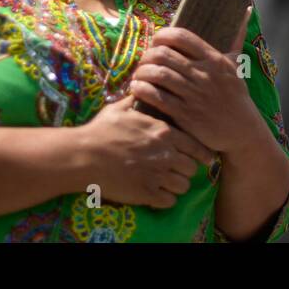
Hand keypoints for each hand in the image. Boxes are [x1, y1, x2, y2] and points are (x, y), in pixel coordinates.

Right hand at [74, 94, 215, 208]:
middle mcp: (165, 154)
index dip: (202, 153)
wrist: (83, 155)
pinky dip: (166, 199)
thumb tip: (142, 86)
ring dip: (177, 185)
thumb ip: (138, 100)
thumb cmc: (102, 130)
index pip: (196, 146)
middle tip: (179, 170)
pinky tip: (158, 194)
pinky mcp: (146, 194)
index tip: (204, 158)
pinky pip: (169, 201)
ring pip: (183, 186)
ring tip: (169, 183)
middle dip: (187, 170)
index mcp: (163, 132)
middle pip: (192, 168)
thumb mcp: (121, 108)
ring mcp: (156, 176)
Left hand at [129, 7, 265, 157]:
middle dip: (148, 55)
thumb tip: (246, 9)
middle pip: (164, 55)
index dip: (163, 35)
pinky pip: (156, 97)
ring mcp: (194, 95)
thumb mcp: (237, 65)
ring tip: (138, 75)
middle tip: (144, 61)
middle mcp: (204, 75)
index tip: (157, 41)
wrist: (242, 132)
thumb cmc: (236, 96)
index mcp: (214, 60)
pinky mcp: (185, 115)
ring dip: (141, 73)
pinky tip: (137, 89)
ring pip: (158, 75)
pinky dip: (142, 90)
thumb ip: (236, 38)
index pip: (182, 36)